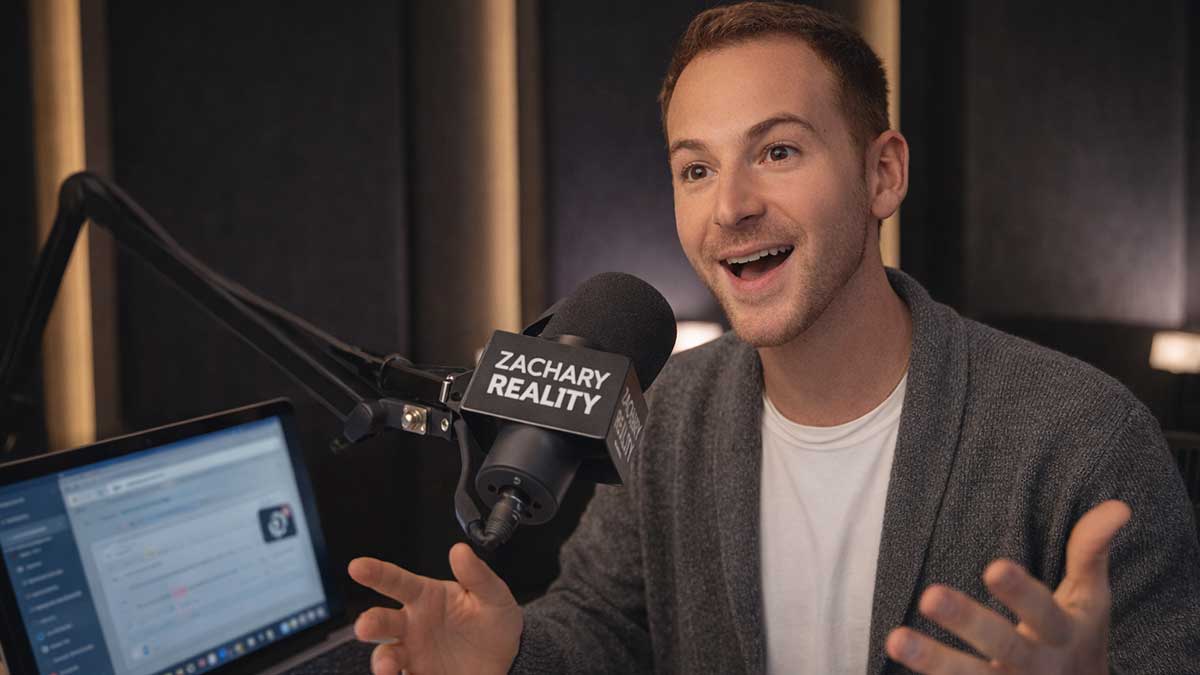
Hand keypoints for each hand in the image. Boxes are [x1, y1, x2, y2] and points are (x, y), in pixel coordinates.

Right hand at [349, 543, 522, 674]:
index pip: (398, 582)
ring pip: (386, 655)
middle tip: (365, 627)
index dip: (376, 572)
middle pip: (382, 621)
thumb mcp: (494, 596)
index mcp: (426, 597)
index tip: (357, 566)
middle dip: (369, 623)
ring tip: (387, 668)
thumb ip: (477, 575)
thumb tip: (460, 550)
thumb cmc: (494, 621)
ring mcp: (413, 653)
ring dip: (382, 661)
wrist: (507, 660)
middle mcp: (413, 624)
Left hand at [886, 500, 1130, 673]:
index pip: (1043, 612)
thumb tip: (1118, 506)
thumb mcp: (1090, 601)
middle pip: (1004, 646)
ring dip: (934, 662)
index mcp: (1064, 634)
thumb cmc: (1077, 640)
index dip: (1020, 593)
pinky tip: (894, 666)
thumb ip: (1090, 553)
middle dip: (969, 622)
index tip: (994, 566)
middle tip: (930, 594)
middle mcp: (1039, 666)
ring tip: (896, 638)